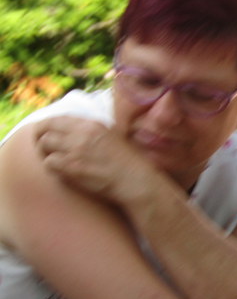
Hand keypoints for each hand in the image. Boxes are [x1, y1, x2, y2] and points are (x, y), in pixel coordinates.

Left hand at [33, 115, 153, 202]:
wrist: (134, 180)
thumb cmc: (128, 162)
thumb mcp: (113, 136)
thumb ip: (93, 131)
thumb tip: (73, 131)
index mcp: (93, 124)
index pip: (58, 118)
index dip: (46, 125)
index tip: (45, 133)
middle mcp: (82, 133)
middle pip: (45, 129)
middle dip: (39, 138)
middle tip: (42, 147)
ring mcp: (76, 150)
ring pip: (44, 145)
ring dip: (46, 153)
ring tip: (54, 160)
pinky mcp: (72, 167)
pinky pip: (49, 163)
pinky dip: (52, 167)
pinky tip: (62, 171)